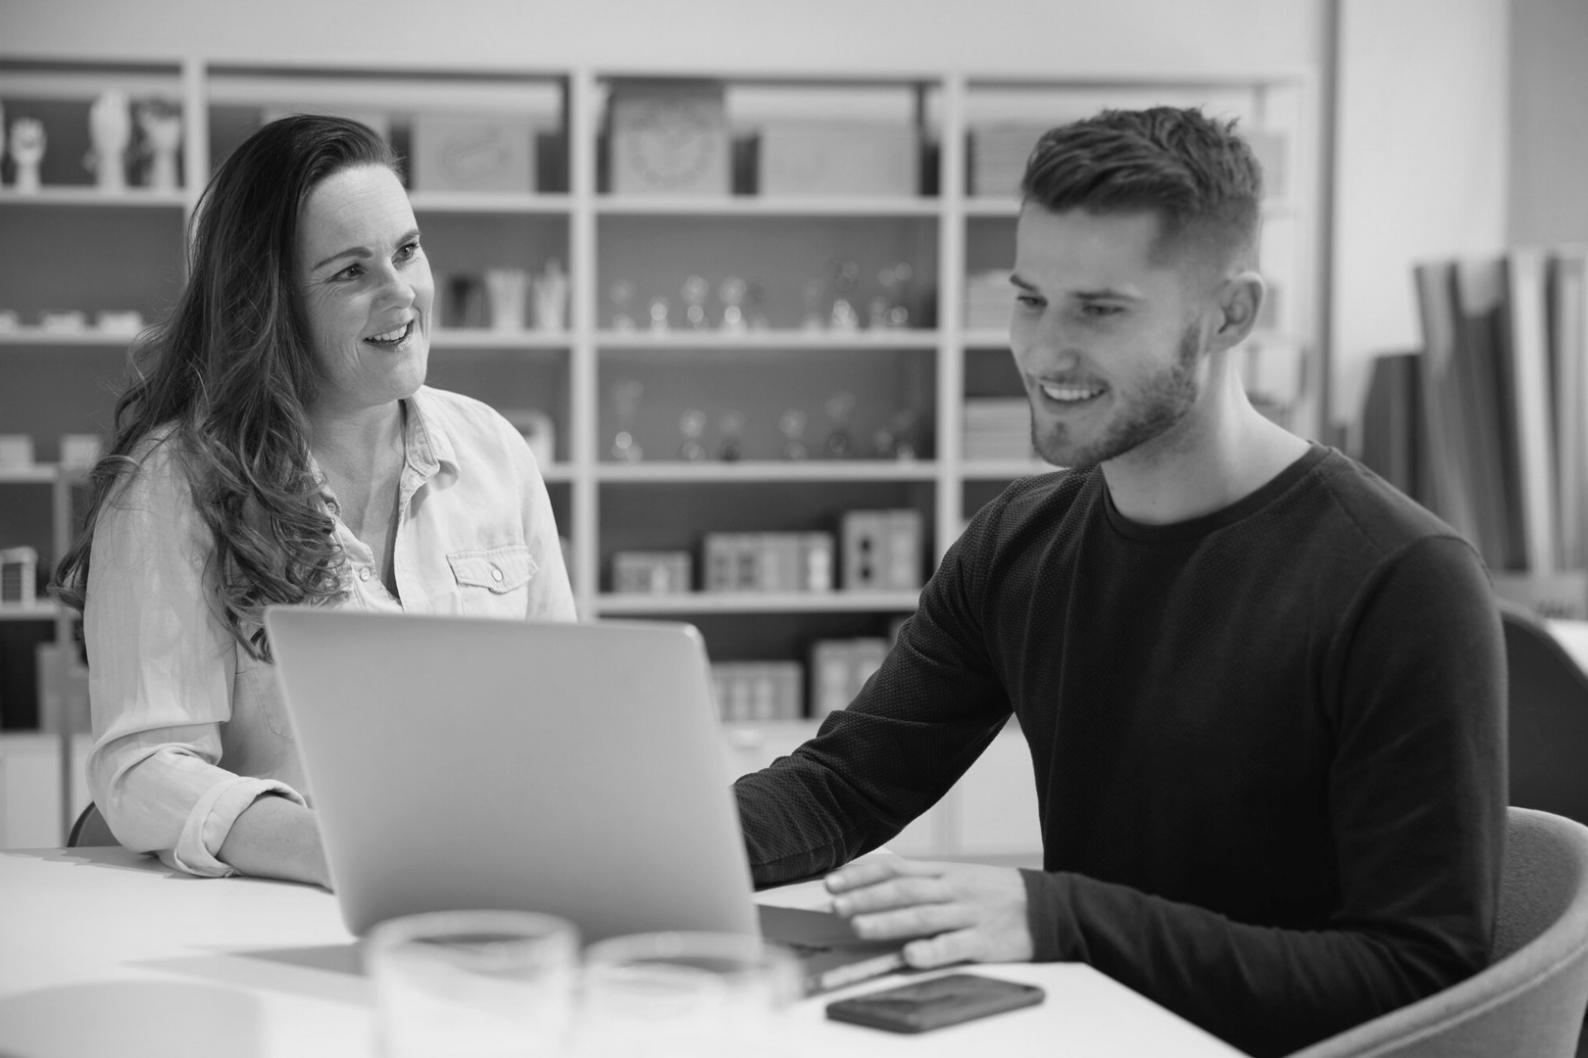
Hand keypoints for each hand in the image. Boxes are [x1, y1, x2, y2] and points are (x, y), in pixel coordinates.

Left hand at [826, 857, 1032, 968]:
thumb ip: (923, 881)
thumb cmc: (996, 894)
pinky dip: (932, 951)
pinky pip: (955, 946)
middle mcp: (952, 889)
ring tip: (858, 927)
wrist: (1051, 907)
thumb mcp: (960, 877)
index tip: (832, 882)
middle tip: (834, 905)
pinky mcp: (985, 942)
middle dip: (866, 897)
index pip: (896, 868)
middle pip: (904, 889)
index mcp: (944, 872)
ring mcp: (969, 914)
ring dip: (888, 921)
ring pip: (923, 916)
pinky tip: (911, 955)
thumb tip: (877, 886)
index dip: (861, 874)